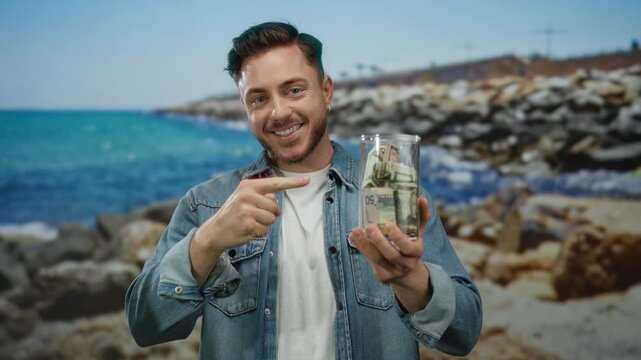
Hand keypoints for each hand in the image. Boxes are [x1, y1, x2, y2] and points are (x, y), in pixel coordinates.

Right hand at [190, 176, 309, 285]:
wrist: (214, 231)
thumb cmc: (234, 214)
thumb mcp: (244, 197)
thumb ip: (261, 195)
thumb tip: (277, 203)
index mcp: (248, 185)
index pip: (275, 183)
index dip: (293, 183)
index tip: (308, 180)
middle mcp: (247, 195)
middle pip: (275, 207)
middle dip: (268, 214)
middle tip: (252, 216)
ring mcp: (246, 209)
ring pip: (272, 219)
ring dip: (264, 224)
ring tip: (249, 223)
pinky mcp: (247, 224)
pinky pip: (265, 230)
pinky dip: (259, 233)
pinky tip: (247, 230)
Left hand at [349, 197, 431, 312]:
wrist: (408, 274)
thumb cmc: (410, 246)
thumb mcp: (418, 233)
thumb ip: (420, 216)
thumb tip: (421, 199)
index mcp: (416, 252)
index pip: (408, 247)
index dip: (398, 237)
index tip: (389, 224)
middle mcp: (406, 264)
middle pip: (391, 255)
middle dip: (379, 241)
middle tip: (369, 226)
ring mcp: (393, 271)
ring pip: (377, 259)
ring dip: (364, 244)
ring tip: (356, 231)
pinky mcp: (382, 275)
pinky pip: (370, 262)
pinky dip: (360, 248)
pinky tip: (353, 237)